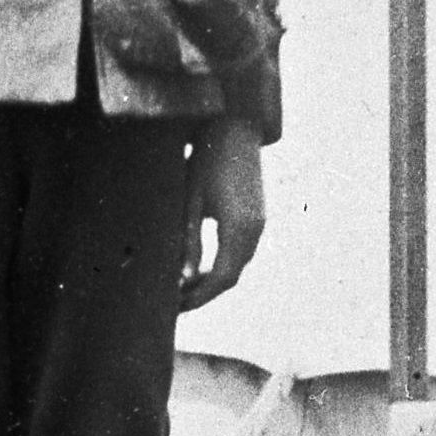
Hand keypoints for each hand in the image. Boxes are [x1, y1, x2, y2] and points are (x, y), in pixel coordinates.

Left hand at [179, 116, 265, 310]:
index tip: (178, 307)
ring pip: (238, 265)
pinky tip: (201, 266)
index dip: (200, 297)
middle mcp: (255, 230)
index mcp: (239, 228)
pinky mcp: (257, 216)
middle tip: (177, 303)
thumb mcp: (190, 201)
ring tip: (184, 288)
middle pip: (232, 276)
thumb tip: (185, 279)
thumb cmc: (207, 159)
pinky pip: (242, 251)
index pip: (222, 278)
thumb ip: (189, 242)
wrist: (235, 128)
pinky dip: (223, 264)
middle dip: (205, 294)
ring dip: (214, 280)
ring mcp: (259, 223)